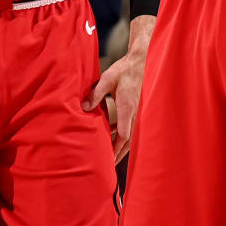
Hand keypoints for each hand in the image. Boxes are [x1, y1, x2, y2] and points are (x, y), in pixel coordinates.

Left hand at [85, 16, 150, 161]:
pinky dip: (121, 132)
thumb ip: (95, 94)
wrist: (142, 60)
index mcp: (128, 109)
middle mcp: (135, 113)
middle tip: (109, 166)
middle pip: (128, 140)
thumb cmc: (125, 69)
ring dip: (120, 144)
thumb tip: (83, 108)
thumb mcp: (107, 79)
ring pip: (130, 133)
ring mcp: (137, 111)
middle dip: (118, 153)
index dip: (115, 149)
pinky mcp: (136, 107)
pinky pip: (129, 124)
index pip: (123, 136)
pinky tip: (111, 133)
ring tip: (110, 154)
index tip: (108, 160)